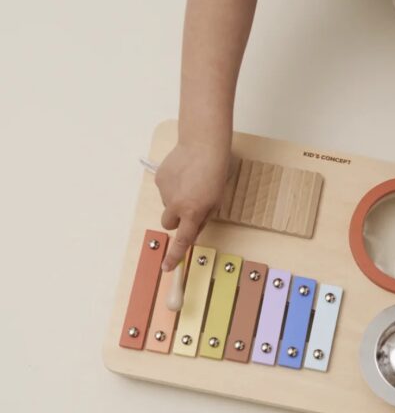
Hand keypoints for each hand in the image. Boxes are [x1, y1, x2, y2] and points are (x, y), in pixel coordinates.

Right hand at [155, 140, 229, 270]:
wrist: (203, 145)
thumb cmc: (215, 172)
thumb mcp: (216, 200)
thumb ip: (203, 218)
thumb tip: (192, 229)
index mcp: (193, 212)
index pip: (182, 240)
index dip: (174, 256)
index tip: (167, 267)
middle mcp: (176, 205)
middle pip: (169, 224)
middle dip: (177, 220)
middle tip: (189, 207)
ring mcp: (165, 191)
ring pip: (167, 205)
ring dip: (176, 201)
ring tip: (190, 183)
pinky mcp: (159, 179)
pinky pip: (164, 190)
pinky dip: (172, 186)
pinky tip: (183, 174)